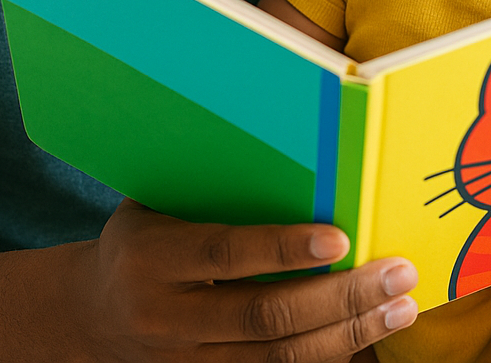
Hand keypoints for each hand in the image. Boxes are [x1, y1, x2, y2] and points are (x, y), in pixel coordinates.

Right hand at [77, 199, 417, 361]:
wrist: (90, 317)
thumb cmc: (140, 240)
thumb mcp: (156, 205)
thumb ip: (210, 190)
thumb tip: (292, 149)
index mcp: (152, 258)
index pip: (226, 253)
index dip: (284, 249)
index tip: (342, 237)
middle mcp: (167, 317)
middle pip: (265, 316)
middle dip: (340, 297)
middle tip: (398, 273)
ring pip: (279, 360)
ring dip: (348, 333)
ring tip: (400, 307)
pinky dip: (327, 359)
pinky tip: (367, 335)